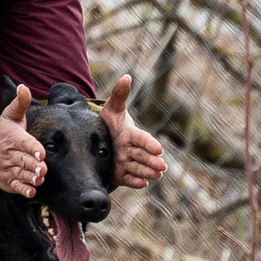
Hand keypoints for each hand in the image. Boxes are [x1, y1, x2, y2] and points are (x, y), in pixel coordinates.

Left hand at [101, 74, 167, 190]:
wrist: (98, 141)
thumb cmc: (109, 123)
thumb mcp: (112, 108)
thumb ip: (119, 94)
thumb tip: (126, 77)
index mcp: (131, 134)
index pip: (142, 138)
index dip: (149, 143)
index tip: (159, 148)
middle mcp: (131, 150)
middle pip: (142, 155)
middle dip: (152, 161)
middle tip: (162, 166)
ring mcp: (127, 163)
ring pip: (138, 168)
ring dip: (147, 171)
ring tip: (156, 174)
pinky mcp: (121, 174)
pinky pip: (129, 179)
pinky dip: (136, 181)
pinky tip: (143, 183)